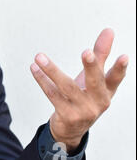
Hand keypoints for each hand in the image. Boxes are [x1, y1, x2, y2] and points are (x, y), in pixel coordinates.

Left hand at [30, 28, 128, 152]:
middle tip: (87, 52)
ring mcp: (83, 110)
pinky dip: (42, 80)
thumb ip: (100, 54)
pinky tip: (34, 68)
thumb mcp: (94, 78)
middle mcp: (98, 102)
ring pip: (66, 86)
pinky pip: (52, 94)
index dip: (120, 68)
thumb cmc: (84, 97)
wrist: (71, 129)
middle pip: (94, 82)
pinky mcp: (67, 115)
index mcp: (107, 92)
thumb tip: (109, 30)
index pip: (115, 78)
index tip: (124, 56)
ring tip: (39, 56)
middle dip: (91, 67)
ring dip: (51, 70)